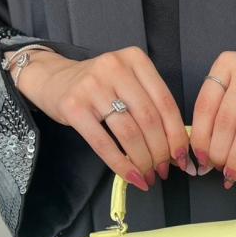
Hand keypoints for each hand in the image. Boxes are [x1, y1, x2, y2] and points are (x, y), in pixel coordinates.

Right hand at [7, 45, 191, 190]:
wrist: (52, 79)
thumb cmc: (98, 86)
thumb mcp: (128, 82)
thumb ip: (151, 104)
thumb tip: (177, 146)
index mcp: (136, 59)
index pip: (166, 103)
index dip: (177, 135)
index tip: (182, 157)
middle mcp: (115, 68)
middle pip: (149, 120)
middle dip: (161, 152)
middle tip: (163, 171)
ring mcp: (92, 86)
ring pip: (129, 133)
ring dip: (143, 161)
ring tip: (148, 176)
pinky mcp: (74, 106)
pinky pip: (104, 143)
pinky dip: (121, 165)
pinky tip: (131, 176)